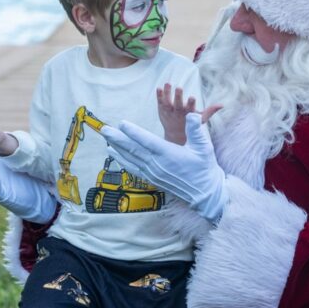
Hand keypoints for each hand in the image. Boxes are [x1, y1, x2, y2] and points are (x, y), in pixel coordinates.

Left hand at [101, 113, 225, 222]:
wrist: (204, 192)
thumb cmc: (204, 167)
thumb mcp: (204, 147)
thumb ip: (196, 130)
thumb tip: (191, 115)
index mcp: (169, 154)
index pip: (147, 141)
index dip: (133, 132)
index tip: (122, 123)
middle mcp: (158, 164)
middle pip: (134, 149)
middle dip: (117, 138)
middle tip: (104, 129)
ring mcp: (153, 173)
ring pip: (131, 158)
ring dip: (117, 147)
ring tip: (106, 138)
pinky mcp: (152, 179)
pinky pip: (133, 168)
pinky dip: (122, 160)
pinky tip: (114, 154)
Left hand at [156, 83, 220, 145]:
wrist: (176, 135)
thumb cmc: (191, 124)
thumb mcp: (201, 119)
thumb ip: (210, 111)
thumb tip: (222, 105)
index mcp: (189, 115)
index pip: (190, 109)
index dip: (191, 104)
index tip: (192, 97)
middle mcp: (178, 114)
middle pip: (178, 105)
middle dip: (178, 97)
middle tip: (179, 88)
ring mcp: (169, 113)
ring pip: (167, 103)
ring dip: (167, 93)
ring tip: (168, 83)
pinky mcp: (162, 111)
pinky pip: (160, 103)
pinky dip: (159, 96)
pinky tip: (159, 87)